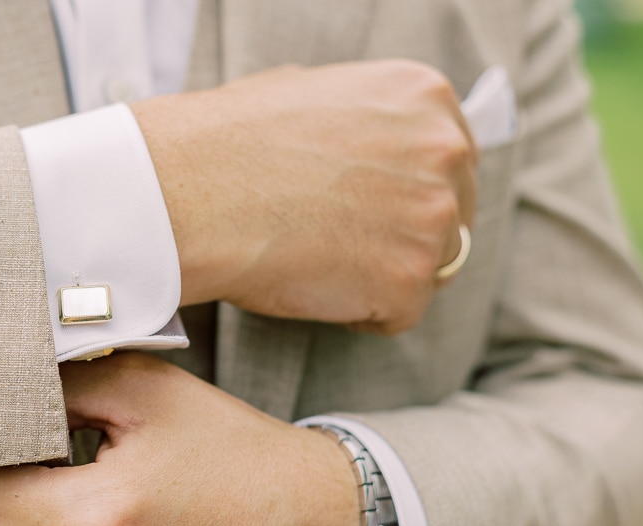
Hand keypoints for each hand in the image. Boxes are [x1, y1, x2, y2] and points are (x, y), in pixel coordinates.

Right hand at [132, 59, 478, 334]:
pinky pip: (398, 314)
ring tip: (315, 262)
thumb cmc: (229, 143)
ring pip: (430, 268)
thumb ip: (367, 123)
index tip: (364, 209)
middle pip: (450, 216)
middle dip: (402, 235)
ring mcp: (432, 218)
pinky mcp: (408, 280)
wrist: (191, 191)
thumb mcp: (313, 95)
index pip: (450, 161)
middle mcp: (444, 151)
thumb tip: (376, 154)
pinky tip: (309, 286)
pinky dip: (357, 312)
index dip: (405, 192)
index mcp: (425, 96)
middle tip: (337, 242)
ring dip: (380, 274)